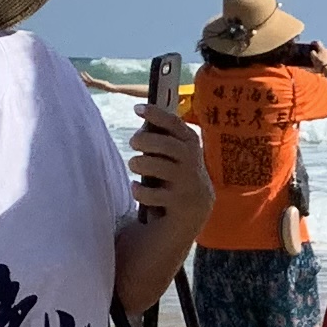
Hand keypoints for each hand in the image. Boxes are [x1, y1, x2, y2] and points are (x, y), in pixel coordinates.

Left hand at [128, 100, 211, 231]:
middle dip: (146, 140)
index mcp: (192, 147)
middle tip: (133, 142)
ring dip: (140, 163)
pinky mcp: (181, 206)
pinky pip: (154, 194)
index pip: (177, 126)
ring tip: (135, 165)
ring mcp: (189, 186)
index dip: (157, 115)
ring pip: (160, 167)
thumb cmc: (175, 180)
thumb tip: (144, 120)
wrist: (192, 218)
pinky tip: (137, 188)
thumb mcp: (174, 157)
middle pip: (169, 146)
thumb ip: (163, 141)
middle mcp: (194, 165)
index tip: (137, 108)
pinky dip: (140, 190)